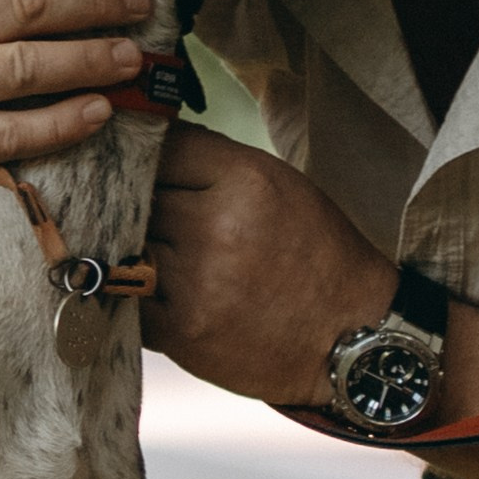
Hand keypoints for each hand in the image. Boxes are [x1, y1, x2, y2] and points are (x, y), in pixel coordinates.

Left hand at [141, 123, 397, 405]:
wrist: (350, 335)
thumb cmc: (316, 252)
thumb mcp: (278, 183)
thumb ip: (214, 162)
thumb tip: (152, 143)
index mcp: (246, 180)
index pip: (164, 147)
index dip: (149, 153)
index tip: (142, 160)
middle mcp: (217, 227)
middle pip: (140, 195)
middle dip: (138, 200)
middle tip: (141, 205)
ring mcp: (196, 283)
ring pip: (129, 245)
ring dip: (133, 245)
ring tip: (154, 247)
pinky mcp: (181, 331)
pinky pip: (129, 298)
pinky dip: (135, 291)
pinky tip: (156, 286)